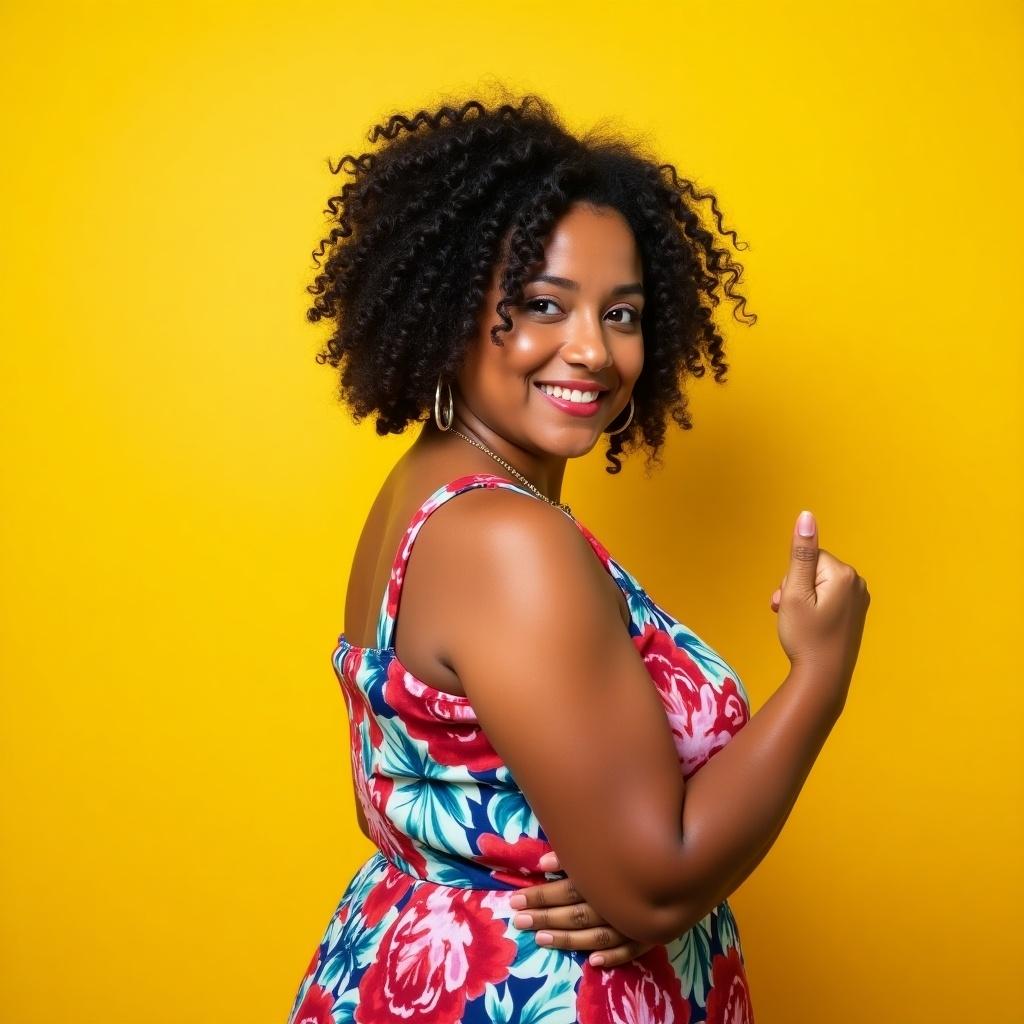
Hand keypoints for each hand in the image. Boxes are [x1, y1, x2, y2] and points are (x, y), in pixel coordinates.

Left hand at [510, 851, 656, 967]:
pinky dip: (612, 957)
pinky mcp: (651, 932)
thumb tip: (543, 864)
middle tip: (518, 920)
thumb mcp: (603, 843)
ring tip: (541, 939)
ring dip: (567, 939)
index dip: (539, 895)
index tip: (515, 900)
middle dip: (544, 916)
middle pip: (575, 914)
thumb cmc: (635, 844)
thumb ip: (574, 854)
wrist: (684, 859)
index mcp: (604, 877)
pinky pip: (630, 949)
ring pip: (595, 936)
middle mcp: (617, 900)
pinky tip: (593, 963)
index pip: (565, 890)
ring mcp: (634, 920)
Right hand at [770, 509, 869, 697]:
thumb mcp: (795, 592)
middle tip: (790, 613)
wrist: (823, 678)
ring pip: (818, 586)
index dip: (792, 579)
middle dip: (796, 588)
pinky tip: (810, 627)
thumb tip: (807, 516)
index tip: (789, 601)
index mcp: (844, 574)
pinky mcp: (855, 614)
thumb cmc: (806, 637)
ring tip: (797, 622)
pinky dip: (814, 609)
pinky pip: (828, 599)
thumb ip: (800, 553)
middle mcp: (857, 583)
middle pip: (813, 570)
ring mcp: (859, 600)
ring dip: (802, 599)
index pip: (808, 558)